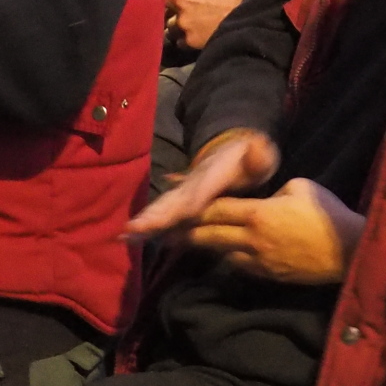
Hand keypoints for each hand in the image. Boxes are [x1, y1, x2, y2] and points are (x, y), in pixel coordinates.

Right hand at [127, 128, 279, 237]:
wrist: (232, 151)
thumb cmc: (248, 160)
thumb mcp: (259, 157)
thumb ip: (257, 157)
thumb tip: (256, 147)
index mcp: (210, 179)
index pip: (194, 196)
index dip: (180, 207)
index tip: (166, 216)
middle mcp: (191, 186)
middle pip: (171, 204)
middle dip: (153, 216)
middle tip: (131, 229)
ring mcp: (183, 194)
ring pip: (163, 209)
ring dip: (145, 222)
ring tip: (127, 235)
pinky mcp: (180, 204)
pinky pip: (164, 216)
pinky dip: (148, 226)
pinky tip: (133, 237)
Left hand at [165, 0, 251, 50]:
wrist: (250, 13)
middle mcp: (181, 0)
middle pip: (160, 5)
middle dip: (164, 9)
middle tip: (172, 12)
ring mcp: (184, 21)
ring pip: (169, 26)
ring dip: (176, 26)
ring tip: (191, 25)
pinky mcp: (190, 38)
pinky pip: (179, 41)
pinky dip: (185, 40)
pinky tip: (197, 35)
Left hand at [186, 177, 365, 284]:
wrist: (350, 252)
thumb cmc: (328, 214)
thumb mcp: (299, 187)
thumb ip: (273, 191)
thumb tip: (263, 199)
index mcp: (258, 214)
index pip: (215, 209)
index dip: (190, 205)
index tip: (170, 202)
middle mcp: (252, 240)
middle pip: (209, 235)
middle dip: (184, 232)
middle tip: (161, 231)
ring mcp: (260, 261)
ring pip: (221, 253)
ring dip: (204, 247)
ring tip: (185, 241)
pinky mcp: (270, 275)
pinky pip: (240, 266)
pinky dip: (227, 257)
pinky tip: (221, 253)